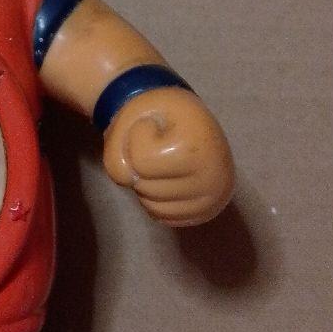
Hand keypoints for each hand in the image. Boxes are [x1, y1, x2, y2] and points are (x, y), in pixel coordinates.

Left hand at [102, 87, 233, 227]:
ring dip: (145, 185)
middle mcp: (216, 174)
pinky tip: (166, 179)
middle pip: (146, 186)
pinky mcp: (208, 212)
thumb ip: (115, 148)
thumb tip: (127, 181)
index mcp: (201, 143)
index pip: (141, 161)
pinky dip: (154, 201)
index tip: (153, 126)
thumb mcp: (130, 117)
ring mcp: (215, 197)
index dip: (136, 141)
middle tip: (157, 146)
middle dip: (139, 167)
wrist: (187, 118)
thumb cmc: (158, 114)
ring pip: (153, 206)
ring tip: (162, 161)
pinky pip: (163, 217)